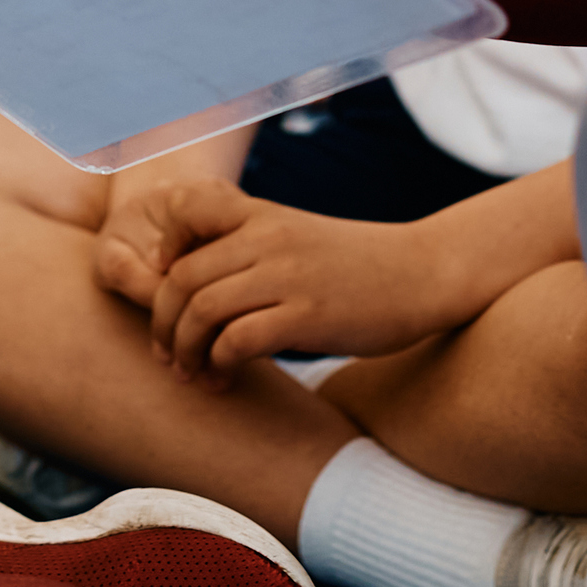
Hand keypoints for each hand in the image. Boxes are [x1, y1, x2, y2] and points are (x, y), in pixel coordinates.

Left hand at [99, 181, 477, 380]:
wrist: (425, 273)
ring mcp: (286, 276)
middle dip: (162, 324)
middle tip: (169, 355)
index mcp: (262, 215)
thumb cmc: (360, 266)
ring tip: (192, 373)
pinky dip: (219, 364)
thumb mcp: (299, 238)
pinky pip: (237, 340)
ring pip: (201, 310)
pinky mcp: (307, 316)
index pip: (185, 209)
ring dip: (185, 351)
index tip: (167, 285)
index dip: (161, 248)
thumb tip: (198, 285)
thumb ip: (252, 249)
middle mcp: (267, 239)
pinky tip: (226, 378)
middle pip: (181, 278)